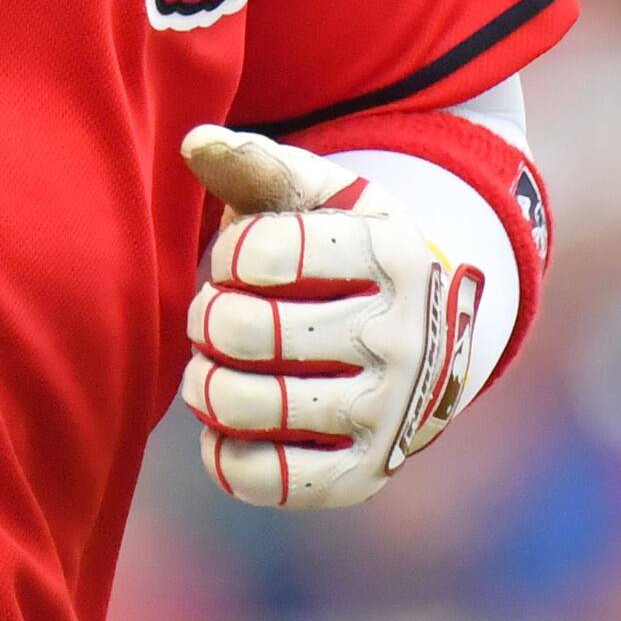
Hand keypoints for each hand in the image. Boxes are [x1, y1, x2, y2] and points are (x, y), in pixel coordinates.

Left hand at [177, 123, 481, 510]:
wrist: (424, 340)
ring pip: (249, 405)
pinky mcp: (363, 476)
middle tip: (213, 315)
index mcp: (393, 253)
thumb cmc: (345, 252)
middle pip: (247, 331)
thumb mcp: (322, 197)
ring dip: (204, 384)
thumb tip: (196, 142)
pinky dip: (223, 454)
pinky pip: (267, 479)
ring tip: (210, 368)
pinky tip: (225, 425)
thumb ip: (259, 165)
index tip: (239, 261)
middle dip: (207, 318)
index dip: (228, 254)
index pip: (262, 251)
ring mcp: (386, 414)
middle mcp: (401, 338)